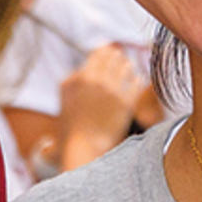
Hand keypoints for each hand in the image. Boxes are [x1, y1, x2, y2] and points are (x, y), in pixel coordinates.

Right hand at [55, 43, 147, 170]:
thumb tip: (83, 67)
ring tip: (127, 71)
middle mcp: (94, 81)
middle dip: (117, 58)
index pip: (98, 52)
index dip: (105, 52)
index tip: (109, 53)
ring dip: (127, 67)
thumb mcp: (64, 98)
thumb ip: (73, 78)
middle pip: (114, 55)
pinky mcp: (126, 102)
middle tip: (119, 60)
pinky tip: (135, 82)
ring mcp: (111, 91)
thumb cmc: (72, 128)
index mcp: (78, 78)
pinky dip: (137, 80)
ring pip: (126, 66)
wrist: (83, 149)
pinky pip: (137, 82)